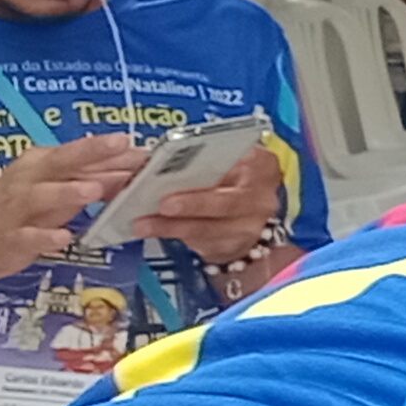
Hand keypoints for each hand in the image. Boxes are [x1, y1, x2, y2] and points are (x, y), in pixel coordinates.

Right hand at [0, 137, 145, 293]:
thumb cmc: (19, 212)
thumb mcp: (57, 192)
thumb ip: (92, 179)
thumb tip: (131, 167)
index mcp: (39, 164)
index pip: (78, 152)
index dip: (110, 148)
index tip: (142, 146)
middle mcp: (26, 180)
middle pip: (60, 162)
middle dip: (90, 152)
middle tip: (121, 144)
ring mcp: (14, 209)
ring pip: (41, 196)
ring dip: (67, 191)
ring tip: (94, 189)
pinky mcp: (8, 238)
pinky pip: (28, 236)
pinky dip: (45, 236)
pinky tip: (63, 236)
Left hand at [145, 148, 283, 264]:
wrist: (248, 208)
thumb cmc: (229, 177)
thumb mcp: (227, 159)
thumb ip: (203, 158)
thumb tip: (157, 160)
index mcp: (260, 166)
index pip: (241, 164)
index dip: (215, 168)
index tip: (184, 168)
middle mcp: (260, 198)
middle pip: (227, 203)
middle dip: (192, 204)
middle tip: (164, 204)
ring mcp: (250, 226)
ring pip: (211, 230)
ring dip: (174, 227)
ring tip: (144, 223)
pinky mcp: (234, 247)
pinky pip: (205, 246)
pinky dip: (178, 238)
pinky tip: (156, 232)